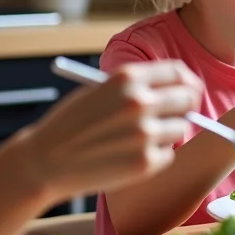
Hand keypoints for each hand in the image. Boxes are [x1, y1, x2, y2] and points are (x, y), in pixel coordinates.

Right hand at [13, 60, 201, 202]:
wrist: (46, 161)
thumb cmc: (72, 124)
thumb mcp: (101, 90)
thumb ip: (137, 87)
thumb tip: (178, 89)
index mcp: (128, 77)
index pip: (178, 71)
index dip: (185, 81)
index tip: (186, 90)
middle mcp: (140, 101)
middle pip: (187, 98)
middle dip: (184, 106)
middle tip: (173, 115)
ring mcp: (145, 133)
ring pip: (180, 128)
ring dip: (167, 133)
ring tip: (138, 138)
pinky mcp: (146, 163)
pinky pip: (168, 154)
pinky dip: (155, 156)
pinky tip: (129, 156)